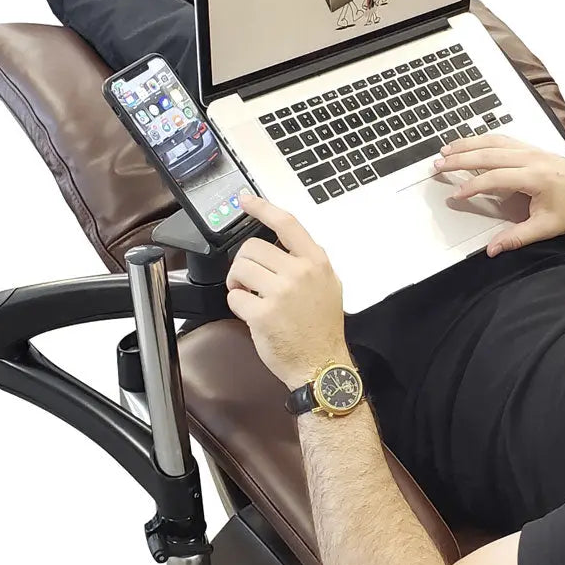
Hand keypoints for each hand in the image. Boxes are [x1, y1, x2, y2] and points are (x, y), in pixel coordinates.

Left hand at [225, 193, 347, 389]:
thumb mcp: (329, 287)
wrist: (321, 365)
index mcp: (316, 262)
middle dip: (244, 264)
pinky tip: (252, 314)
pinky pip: (234, 297)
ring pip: (240, 268)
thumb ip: (308, 264)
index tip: (244, 199)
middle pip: (252, 247)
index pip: (287, 223)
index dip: (262, 207)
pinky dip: (237, 305)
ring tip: (249, 296)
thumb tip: (280, 246)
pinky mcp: (263, 314)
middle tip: (250, 281)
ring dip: (237, 282)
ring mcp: (282, 293)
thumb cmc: (322, 329)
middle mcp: (300, 272)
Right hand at [432, 134, 564, 255]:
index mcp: (536, 177)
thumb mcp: (546, 228)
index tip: (456, 195)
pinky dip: (483, 140)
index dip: (473, 186)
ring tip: (446, 148)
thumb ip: (517, 238)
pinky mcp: (533, 148)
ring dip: (469, 144)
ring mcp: (532, 150)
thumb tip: (492, 249)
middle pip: (489, 153)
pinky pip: (503, 139)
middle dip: (461, 158)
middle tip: (438, 164)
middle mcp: (532, 158)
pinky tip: (470, 144)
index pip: (495, 178)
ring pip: (494, 141)